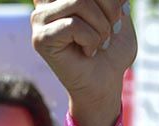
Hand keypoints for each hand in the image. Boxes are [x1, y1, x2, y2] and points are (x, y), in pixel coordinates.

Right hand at [31, 0, 136, 122]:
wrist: (107, 83)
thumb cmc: (112, 50)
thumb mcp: (118, 13)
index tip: (118, 8)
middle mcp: (46, 1)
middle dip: (109, 7)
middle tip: (112, 29)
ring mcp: (39, 18)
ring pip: (79, 2)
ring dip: (101, 26)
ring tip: (101, 43)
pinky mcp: (40, 38)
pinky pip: (74, 25)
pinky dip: (92, 40)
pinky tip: (89, 52)